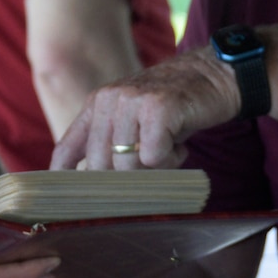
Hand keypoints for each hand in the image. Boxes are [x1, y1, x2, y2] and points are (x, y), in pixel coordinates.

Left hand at [50, 50, 237, 171]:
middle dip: (126, 178)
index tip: (64, 202)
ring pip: (127, 165)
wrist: (214, 75)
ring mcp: (132, 101)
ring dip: (153, 167)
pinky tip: (179, 142)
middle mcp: (109, 99)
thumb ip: (108, 142)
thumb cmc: (174, 107)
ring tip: (168, 147)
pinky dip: (170, 159)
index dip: (62, 178)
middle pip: (100, 166)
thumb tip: (87, 180)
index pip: (67, 148)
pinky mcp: (158, 107)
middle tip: (151, 164)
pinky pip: (154, 157)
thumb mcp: (132, 119)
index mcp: (97, 104)